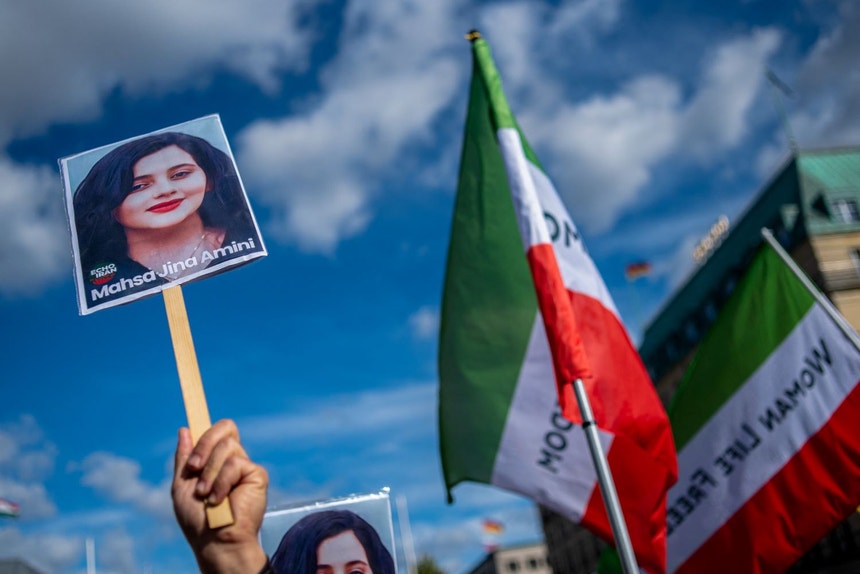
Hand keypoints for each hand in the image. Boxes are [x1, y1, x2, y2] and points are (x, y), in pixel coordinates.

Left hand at [172, 419, 268, 573]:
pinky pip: (235, 463)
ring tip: (206, 494)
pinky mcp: (256, 474)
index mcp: (212, 459)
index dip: (208, 419)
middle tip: (193, 468)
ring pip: (227, 446)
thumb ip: (184, 459)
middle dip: (205, 444)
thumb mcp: (181, 486)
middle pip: (224, 428)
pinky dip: (221, 482)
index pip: (214, 431)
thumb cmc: (197, 520)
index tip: (194, 401)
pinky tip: (219, 499)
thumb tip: (185, 428)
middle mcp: (230, 459)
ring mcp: (244, 465)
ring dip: (209, 472)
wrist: (215, 539)